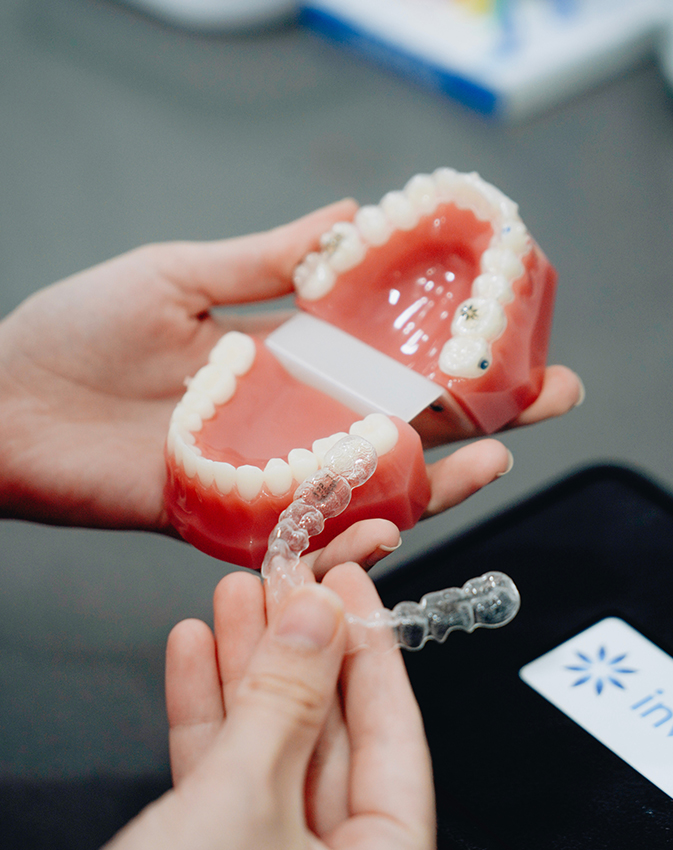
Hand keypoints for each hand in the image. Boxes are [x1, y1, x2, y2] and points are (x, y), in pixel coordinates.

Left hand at [0, 202, 582, 530]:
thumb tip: (351, 215)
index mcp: (283, 357)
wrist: (1, 404)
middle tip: (548, 398)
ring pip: (367, 485)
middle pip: (399, 424)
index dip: (452, 347)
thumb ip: (265, 259)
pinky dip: (351, 535)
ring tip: (494, 459)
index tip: (514, 333)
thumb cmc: (76, 331)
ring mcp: (264, 473)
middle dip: (479, 416)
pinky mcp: (227, 520)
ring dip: (436, 479)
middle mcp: (287, 419)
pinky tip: (399, 520)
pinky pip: (303, 534)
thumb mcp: (179, 274)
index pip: (387, 356)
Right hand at [106, 551, 435, 848]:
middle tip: (284, 579)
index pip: (394, 736)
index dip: (369, 650)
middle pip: (325, 733)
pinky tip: (195, 653)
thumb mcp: (242, 805)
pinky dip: (203, 714)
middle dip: (297, 648)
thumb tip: (320, 615)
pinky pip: (218, 774)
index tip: (349, 586)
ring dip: (246, 669)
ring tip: (234, 599)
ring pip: (267, 746)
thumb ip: (287, 704)